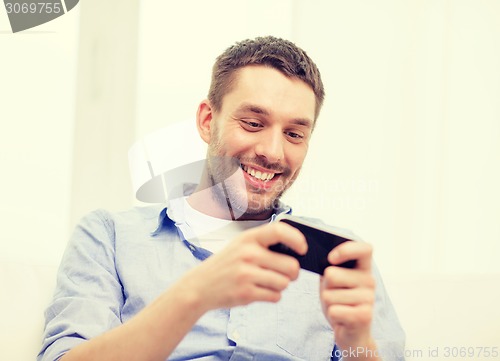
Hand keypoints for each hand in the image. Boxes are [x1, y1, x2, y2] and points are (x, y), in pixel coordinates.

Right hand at [180, 222, 307, 310]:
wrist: (200, 286)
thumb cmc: (226, 264)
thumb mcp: (241, 244)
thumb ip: (264, 243)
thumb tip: (297, 250)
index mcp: (248, 238)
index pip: (279, 231)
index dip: (297, 239)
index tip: (303, 249)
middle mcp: (248, 254)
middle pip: (290, 265)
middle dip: (293, 273)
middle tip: (286, 273)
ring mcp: (247, 274)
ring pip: (285, 283)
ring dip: (281, 285)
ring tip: (267, 282)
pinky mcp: (246, 293)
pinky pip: (275, 296)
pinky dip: (273, 296)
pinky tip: (260, 291)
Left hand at [320, 242, 376, 355]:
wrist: (352, 335)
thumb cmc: (340, 303)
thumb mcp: (333, 283)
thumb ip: (330, 268)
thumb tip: (324, 260)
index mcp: (363, 268)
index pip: (364, 248)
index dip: (346, 249)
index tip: (331, 258)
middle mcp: (370, 281)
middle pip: (331, 274)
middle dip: (325, 288)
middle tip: (335, 296)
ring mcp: (369, 299)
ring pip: (329, 295)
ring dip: (328, 304)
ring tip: (339, 308)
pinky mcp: (364, 316)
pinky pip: (333, 310)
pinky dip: (332, 315)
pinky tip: (342, 319)